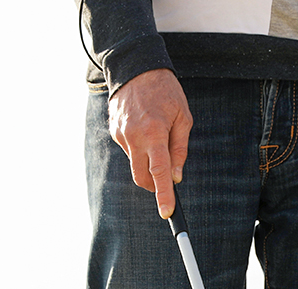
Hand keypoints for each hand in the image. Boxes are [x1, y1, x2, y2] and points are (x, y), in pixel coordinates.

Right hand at [108, 68, 191, 217]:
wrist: (136, 67)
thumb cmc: (166, 91)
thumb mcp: (183, 117)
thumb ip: (180, 149)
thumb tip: (176, 176)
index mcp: (154, 133)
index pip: (159, 172)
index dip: (163, 195)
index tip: (166, 212)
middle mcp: (134, 137)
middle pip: (142, 177)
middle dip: (153, 185)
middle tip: (166, 180)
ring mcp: (121, 135)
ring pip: (135, 163)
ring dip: (147, 160)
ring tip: (156, 133)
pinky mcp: (114, 132)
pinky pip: (129, 149)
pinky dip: (139, 147)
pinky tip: (144, 127)